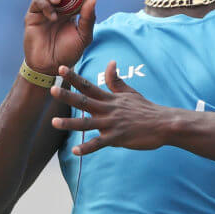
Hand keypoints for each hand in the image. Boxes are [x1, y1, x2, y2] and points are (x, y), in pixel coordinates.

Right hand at [23, 0, 96, 74]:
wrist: (50, 65)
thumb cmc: (69, 52)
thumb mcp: (83, 36)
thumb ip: (88, 18)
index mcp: (70, 7)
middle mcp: (56, 4)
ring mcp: (42, 8)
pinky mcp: (31, 15)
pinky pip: (37, 2)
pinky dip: (45, 6)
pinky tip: (53, 16)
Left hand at [50, 61, 168, 155]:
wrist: (162, 123)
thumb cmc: (145, 108)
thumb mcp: (129, 92)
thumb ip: (116, 80)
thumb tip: (110, 63)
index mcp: (110, 98)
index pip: (89, 86)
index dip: (74, 78)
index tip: (61, 69)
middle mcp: (108, 109)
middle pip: (84, 101)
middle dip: (68, 96)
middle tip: (52, 90)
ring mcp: (112, 124)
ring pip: (88, 124)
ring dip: (71, 124)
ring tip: (55, 122)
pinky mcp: (118, 138)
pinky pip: (99, 144)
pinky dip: (87, 147)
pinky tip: (76, 150)